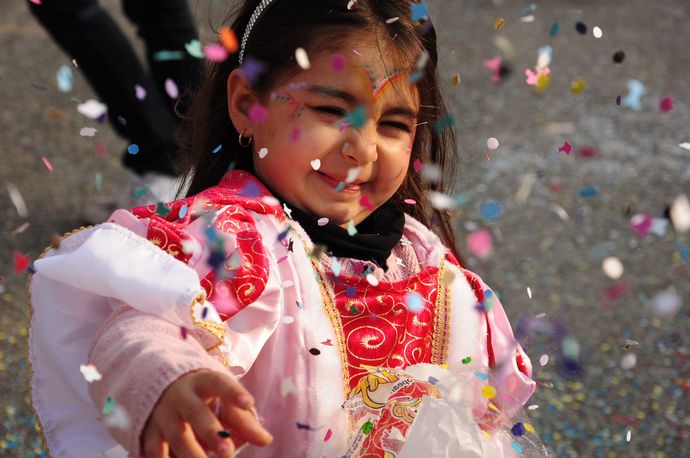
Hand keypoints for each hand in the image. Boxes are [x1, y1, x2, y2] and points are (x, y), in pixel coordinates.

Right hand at [141, 369, 272, 456]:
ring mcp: (162, 414)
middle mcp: (180, 395)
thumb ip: (244, 420)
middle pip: (195, 413)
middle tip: (228, 452)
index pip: (220, 383)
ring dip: (193, 455)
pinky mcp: (148, 432)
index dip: (234, 392)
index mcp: (203, 382)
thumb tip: (266, 440)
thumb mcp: (223, 400)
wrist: (159, 385)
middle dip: (212, 433)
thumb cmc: (203, 397)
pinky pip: (155, 451)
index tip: (249, 403)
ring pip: (176, 437)